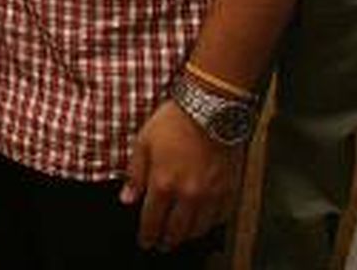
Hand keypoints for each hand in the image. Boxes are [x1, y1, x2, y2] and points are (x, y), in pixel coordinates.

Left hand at [121, 100, 242, 250]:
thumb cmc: (174, 123)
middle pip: (177, 230)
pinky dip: (210, 223)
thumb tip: (127, 199)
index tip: (145, 242)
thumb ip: (135, 174)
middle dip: (167, 241)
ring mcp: (211, 194)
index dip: (147, 234)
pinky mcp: (229, 189)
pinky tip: (204, 222)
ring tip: (181, 237)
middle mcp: (188, 195)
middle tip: (161, 245)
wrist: (211, 110)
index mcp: (164, 184)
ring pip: (199, 227)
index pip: (153, 219)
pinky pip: (220, 217)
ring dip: (188, 236)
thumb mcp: (143, 143)